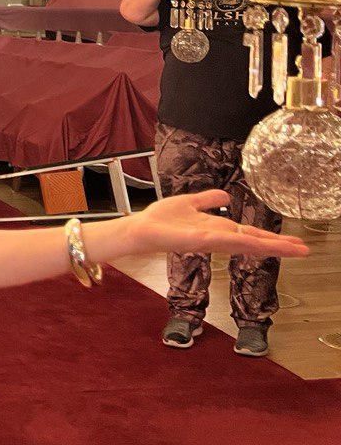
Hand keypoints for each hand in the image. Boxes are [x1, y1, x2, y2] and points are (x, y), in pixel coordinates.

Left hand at [126, 190, 307, 259]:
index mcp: (217, 228)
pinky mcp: (198, 241)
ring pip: (245, 242)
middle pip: (253, 241)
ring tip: (292, 249)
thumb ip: (208, 199)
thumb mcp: (190, 203)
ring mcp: (210, 241)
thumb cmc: (161, 219)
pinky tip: (257, 242)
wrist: (140, 229)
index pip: (250, 233)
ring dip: (269, 246)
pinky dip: (242, 241)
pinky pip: (224, 239)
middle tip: (303, 250)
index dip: (271, 238)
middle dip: (278, 246)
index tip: (294, 243)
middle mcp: (217, 237)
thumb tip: (226, 195)